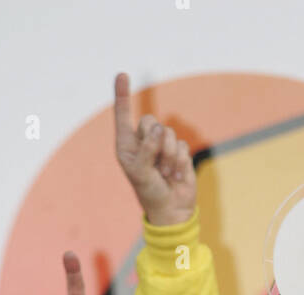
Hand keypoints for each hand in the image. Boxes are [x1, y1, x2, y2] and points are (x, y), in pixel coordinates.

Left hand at [114, 72, 196, 225]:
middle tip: (157, 165)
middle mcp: (143, 141)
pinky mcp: (179, 151)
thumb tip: (159, 129)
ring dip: (169, 156)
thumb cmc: (150, 193)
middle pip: (150, 122)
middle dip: (156, 143)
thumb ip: (147, 150)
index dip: (122, 95)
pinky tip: (176, 176)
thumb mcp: (141, 173)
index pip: (123, 115)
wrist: (172, 210)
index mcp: (127, 145)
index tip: (122, 75)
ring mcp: (162, 145)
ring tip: (166, 174)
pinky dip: (179, 162)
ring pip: (168, 133)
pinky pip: (181, 145)